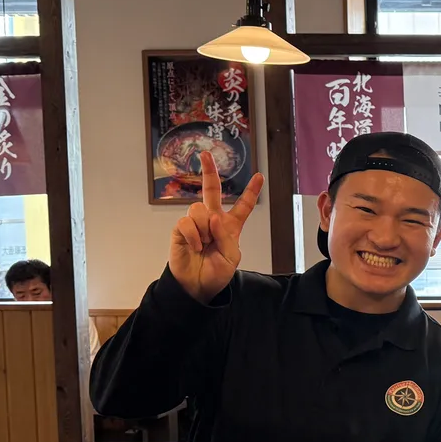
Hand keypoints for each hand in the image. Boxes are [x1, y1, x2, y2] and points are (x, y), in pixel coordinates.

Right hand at [169, 152, 262, 303]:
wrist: (197, 286)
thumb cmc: (216, 273)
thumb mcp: (232, 257)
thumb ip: (227, 236)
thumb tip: (214, 217)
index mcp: (231, 226)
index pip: (243, 206)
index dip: (251, 191)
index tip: (259, 176)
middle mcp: (212, 221)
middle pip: (211, 191)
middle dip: (209, 172)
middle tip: (205, 155)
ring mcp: (196, 224)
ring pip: (199, 209)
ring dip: (204, 228)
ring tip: (204, 244)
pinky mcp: (181, 230)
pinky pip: (186, 222)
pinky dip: (193, 235)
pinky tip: (195, 246)